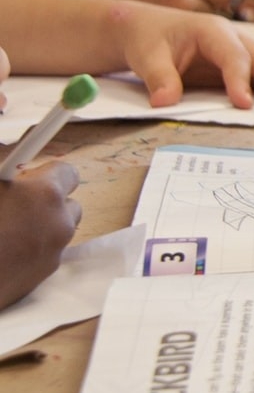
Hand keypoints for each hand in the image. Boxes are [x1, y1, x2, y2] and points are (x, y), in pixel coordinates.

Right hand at [0, 162, 78, 308]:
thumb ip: (5, 164)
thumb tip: (9, 155)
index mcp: (45, 194)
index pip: (67, 171)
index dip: (46, 173)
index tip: (28, 178)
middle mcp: (58, 223)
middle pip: (68, 203)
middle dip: (46, 202)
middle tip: (15, 204)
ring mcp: (53, 253)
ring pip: (58, 231)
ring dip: (41, 226)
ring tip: (6, 229)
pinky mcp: (42, 277)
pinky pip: (45, 255)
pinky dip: (31, 250)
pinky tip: (4, 251)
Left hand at [112, 4, 253, 108]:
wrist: (146, 29)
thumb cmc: (148, 40)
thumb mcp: (145, 56)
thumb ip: (158, 77)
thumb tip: (165, 102)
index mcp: (213, 30)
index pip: (234, 56)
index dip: (240, 80)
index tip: (243, 105)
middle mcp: (237, 37)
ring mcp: (245, 49)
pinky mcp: (246, 62)